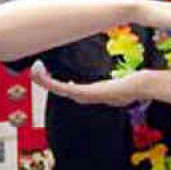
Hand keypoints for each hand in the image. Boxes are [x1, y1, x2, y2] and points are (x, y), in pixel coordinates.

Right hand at [29, 62, 143, 106]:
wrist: (137, 86)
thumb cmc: (130, 85)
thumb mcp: (117, 85)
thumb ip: (110, 86)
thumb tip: (111, 85)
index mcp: (90, 94)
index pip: (68, 90)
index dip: (56, 84)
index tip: (48, 74)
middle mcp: (84, 96)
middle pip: (59, 90)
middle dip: (45, 82)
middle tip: (34, 72)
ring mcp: (83, 96)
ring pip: (57, 89)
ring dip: (44, 81)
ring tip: (33, 72)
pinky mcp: (84, 92)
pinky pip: (62, 87)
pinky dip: (50, 81)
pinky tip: (42, 75)